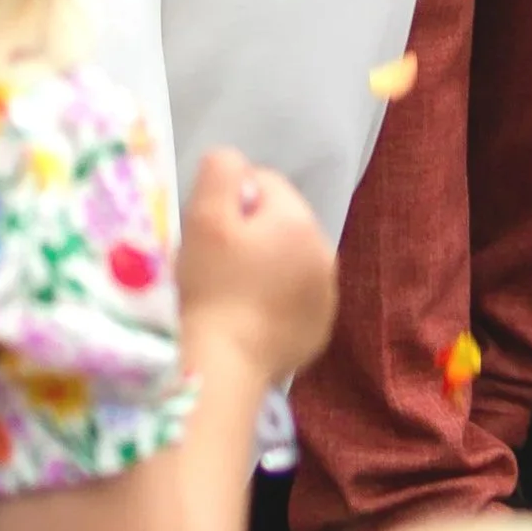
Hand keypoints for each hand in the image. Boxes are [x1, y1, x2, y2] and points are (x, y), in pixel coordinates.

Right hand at [176, 152, 335, 382]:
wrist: (223, 366)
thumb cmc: (211, 288)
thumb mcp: (204, 217)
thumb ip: (221, 170)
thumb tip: (234, 163)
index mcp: (300, 219)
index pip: (264, 184)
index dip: (231, 204)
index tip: (212, 236)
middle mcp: (325, 251)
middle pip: (280, 223)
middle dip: (252, 236)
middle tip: (219, 267)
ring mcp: (327, 294)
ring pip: (290, 260)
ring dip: (266, 267)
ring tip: (234, 295)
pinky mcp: (320, 329)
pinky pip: (296, 298)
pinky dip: (277, 301)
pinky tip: (250, 318)